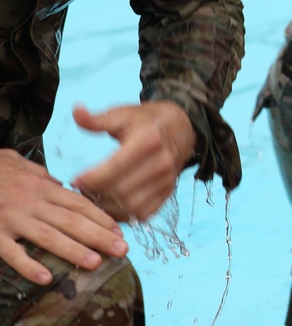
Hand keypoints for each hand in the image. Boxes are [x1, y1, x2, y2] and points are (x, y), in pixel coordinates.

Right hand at [0, 149, 127, 284]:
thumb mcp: (18, 164)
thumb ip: (41, 175)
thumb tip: (61, 184)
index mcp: (40, 187)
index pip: (78, 203)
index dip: (101, 218)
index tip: (120, 231)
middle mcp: (30, 203)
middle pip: (71, 221)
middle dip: (99, 236)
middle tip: (122, 250)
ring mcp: (11, 219)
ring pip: (48, 236)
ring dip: (73, 250)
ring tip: (95, 263)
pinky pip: (11, 252)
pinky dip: (28, 265)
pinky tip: (45, 278)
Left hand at [71, 101, 195, 221]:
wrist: (182, 128)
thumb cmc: (146, 121)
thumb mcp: (123, 114)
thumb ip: (97, 119)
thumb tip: (76, 111)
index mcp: (148, 140)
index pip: (114, 169)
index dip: (90, 179)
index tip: (74, 180)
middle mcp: (161, 163)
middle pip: (120, 190)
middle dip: (95, 194)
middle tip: (80, 190)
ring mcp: (166, 180)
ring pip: (130, 206)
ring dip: (107, 207)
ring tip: (92, 197)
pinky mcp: (168, 192)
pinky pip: (142, 214)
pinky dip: (123, 214)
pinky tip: (109, 204)